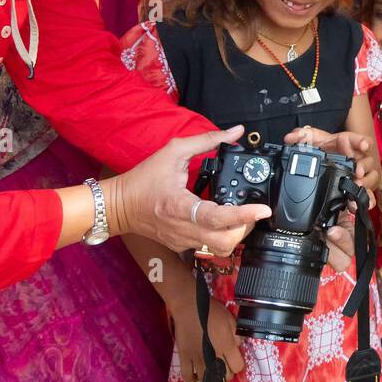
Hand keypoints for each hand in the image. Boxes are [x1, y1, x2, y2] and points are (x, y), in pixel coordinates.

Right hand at [105, 125, 269, 256]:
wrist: (118, 205)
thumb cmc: (143, 180)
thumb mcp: (174, 152)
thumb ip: (207, 140)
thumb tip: (235, 132)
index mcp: (180, 206)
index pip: (217, 218)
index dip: (243, 216)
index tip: (262, 210)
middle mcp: (182, 228)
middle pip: (225, 242)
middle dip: (245, 228)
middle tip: (251, 213)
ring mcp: (182, 241)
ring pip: (219, 250)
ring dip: (235, 235)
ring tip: (239, 217)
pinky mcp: (180, 246)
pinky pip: (208, 248)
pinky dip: (220, 236)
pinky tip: (220, 221)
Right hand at [170, 296, 242, 381]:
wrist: (189, 306)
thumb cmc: (212, 311)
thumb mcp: (231, 319)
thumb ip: (237, 335)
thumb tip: (239, 346)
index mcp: (227, 346)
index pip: (238, 367)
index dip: (238, 364)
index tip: (235, 359)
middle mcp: (214, 356)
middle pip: (225, 377)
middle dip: (227, 372)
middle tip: (224, 363)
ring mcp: (198, 359)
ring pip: (208, 380)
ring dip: (211, 377)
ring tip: (211, 369)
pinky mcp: (184, 358)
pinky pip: (188, 377)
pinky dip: (193, 378)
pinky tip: (196, 372)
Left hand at [283, 126, 379, 194]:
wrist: (324, 159)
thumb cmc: (322, 146)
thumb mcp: (310, 138)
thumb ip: (300, 136)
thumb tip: (290, 138)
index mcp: (348, 143)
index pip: (359, 140)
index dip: (362, 142)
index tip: (362, 146)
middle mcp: (358, 157)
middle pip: (367, 160)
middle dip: (363, 166)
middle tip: (357, 172)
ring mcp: (361, 171)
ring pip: (371, 176)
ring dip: (366, 182)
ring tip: (358, 187)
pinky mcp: (360, 184)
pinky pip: (368, 192)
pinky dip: (367, 198)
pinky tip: (360, 204)